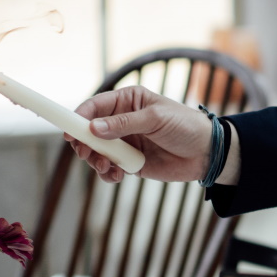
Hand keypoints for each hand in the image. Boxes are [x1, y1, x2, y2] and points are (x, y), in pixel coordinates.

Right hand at [73, 87, 211, 183]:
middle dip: (84, 144)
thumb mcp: (156, 119)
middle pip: (89, 131)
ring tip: (108, 167)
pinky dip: (108, 174)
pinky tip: (118, 176)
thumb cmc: (185, 126)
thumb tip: (94, 128)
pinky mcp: (129, 161)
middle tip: (87, 154)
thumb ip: (125, 123)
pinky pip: (109, 168)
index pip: (95, 106)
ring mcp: (124, 142)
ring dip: (96, 161)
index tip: (70, 132)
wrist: (207, 153)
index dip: (78, 118)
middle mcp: (121, 120)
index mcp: (127, 100)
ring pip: (96, 152)